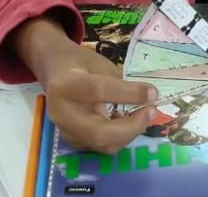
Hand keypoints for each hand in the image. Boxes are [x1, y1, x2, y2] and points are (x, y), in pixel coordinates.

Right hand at [12, 14, 157, 152]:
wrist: (54, 73)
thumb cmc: (79, 63)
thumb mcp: (99, 63)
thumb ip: (119, 82)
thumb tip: (147, 98)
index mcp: (65, 85)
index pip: (99, 92)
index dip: (129, 94)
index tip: (153, 93)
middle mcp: (61, 112)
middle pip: (99, 132)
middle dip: (131, 127)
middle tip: (151, 111)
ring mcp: (65, 130)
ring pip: (102, 144)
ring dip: (129, 133)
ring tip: (143, 115)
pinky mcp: (72, 140)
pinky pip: (100, 145)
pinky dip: (120, 136)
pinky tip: (127, 122)